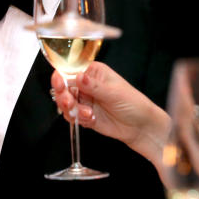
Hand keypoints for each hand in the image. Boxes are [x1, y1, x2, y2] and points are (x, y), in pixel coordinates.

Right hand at [50, 62, 169, 166]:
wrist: (140, 126)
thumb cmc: (133, 103)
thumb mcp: (113, 92)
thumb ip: (93, 86)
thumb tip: (78, 76)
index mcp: (92, 73)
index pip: (70, 71)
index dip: (61, 77)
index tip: (59, 83)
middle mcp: (85, 85)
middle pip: (63, 88)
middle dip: (64, 96)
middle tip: (69, 102)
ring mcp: (84, 100)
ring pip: (65, 103)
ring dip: (72, 110)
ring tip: (87, 114)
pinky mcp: (83, 114)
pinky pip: (71, 116)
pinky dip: (78, 119)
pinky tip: (91, 119)